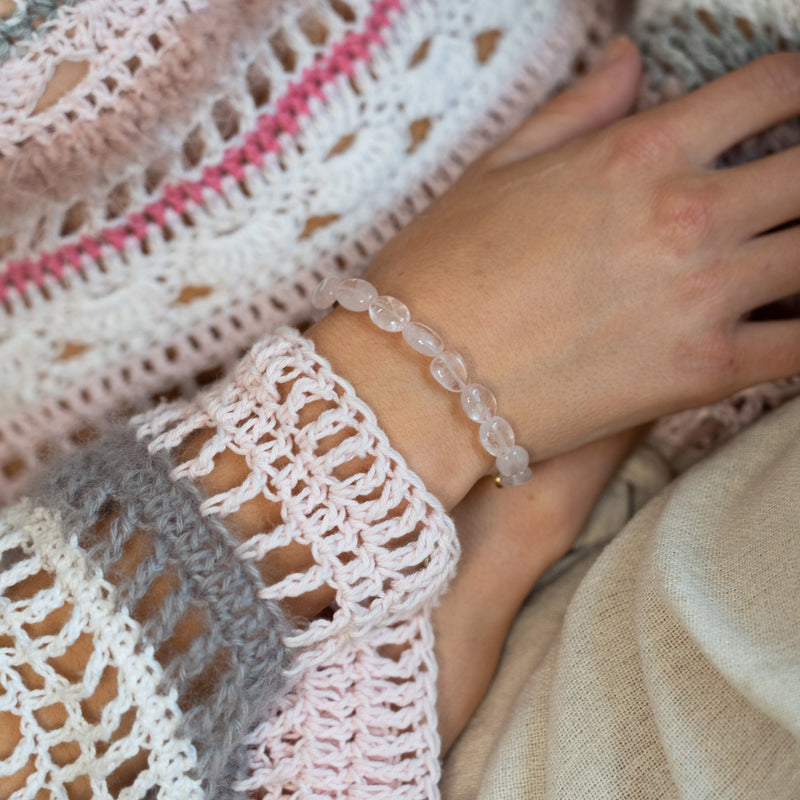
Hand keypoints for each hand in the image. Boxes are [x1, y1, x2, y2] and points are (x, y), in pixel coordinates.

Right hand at [311, 46, 799, 505]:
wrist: (414, 381)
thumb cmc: (438, 272)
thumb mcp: (494, 170)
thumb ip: (577, 109)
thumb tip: (632, 61)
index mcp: (639, 150)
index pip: (771, 88)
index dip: (794, 91)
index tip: (788, 113)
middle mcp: (686, 211)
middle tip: (785, 196)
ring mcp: (701, 294)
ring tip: (782, 260)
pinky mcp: (703, 373)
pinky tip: (788, 324)